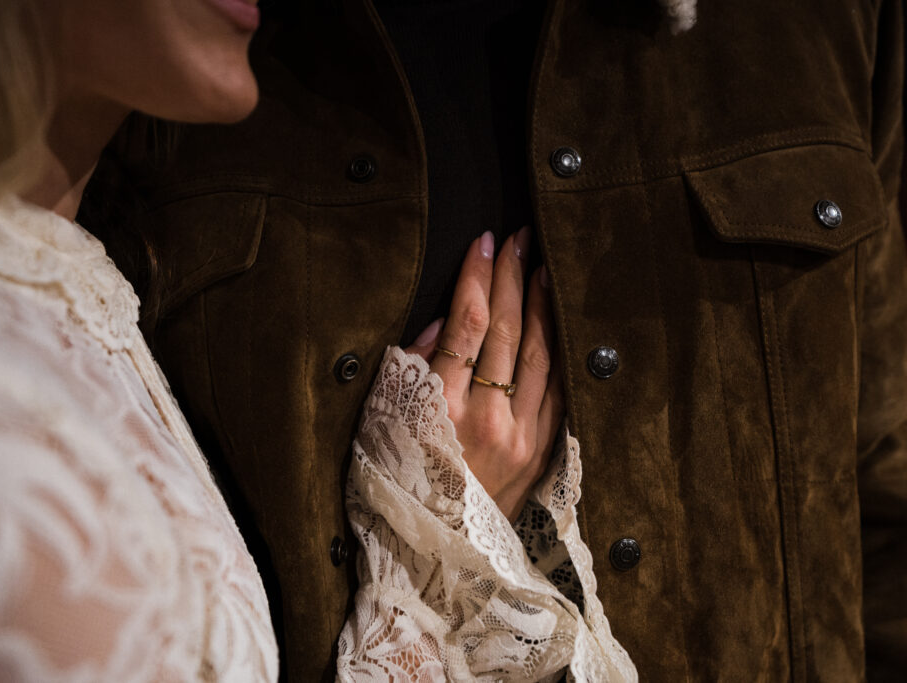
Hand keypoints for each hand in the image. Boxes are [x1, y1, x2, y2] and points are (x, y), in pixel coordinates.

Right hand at [405, 228, 565, 520]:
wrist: (439, 556)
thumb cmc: (402, 485)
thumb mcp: (383, 426)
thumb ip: (411, 370)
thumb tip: (443, 322)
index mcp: (441, 410)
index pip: (465, 326)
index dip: (476, 277)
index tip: (483, 242)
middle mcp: (488, 420)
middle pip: (507, 331)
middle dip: (511, 277)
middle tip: (517, 239)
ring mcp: (522, 437)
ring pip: (540, 354)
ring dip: (540, 304)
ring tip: (539, 266)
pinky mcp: (543, 451)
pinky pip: (557, 387)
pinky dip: (557, 347)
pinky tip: (555, 320)